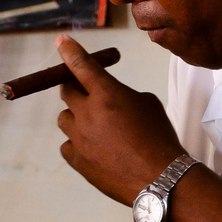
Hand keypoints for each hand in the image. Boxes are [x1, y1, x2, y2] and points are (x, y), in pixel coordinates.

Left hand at [55, 35, 184, 204]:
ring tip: (98, 129)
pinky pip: (68, 145)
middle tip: (87, 92)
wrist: (160, 179)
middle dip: (74, 87)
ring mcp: (79, 138)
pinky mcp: (77, 160)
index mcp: (107, 94)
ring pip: (64, 119)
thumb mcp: (147, 104)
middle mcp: (87, 113)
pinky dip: (78, 143)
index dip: (69, 51)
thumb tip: (109, 98)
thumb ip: (121, 94)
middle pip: (66, 90)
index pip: (81, 65)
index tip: (61, 42)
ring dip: (76, 118)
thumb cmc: (160, 138)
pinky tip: (95, 149)